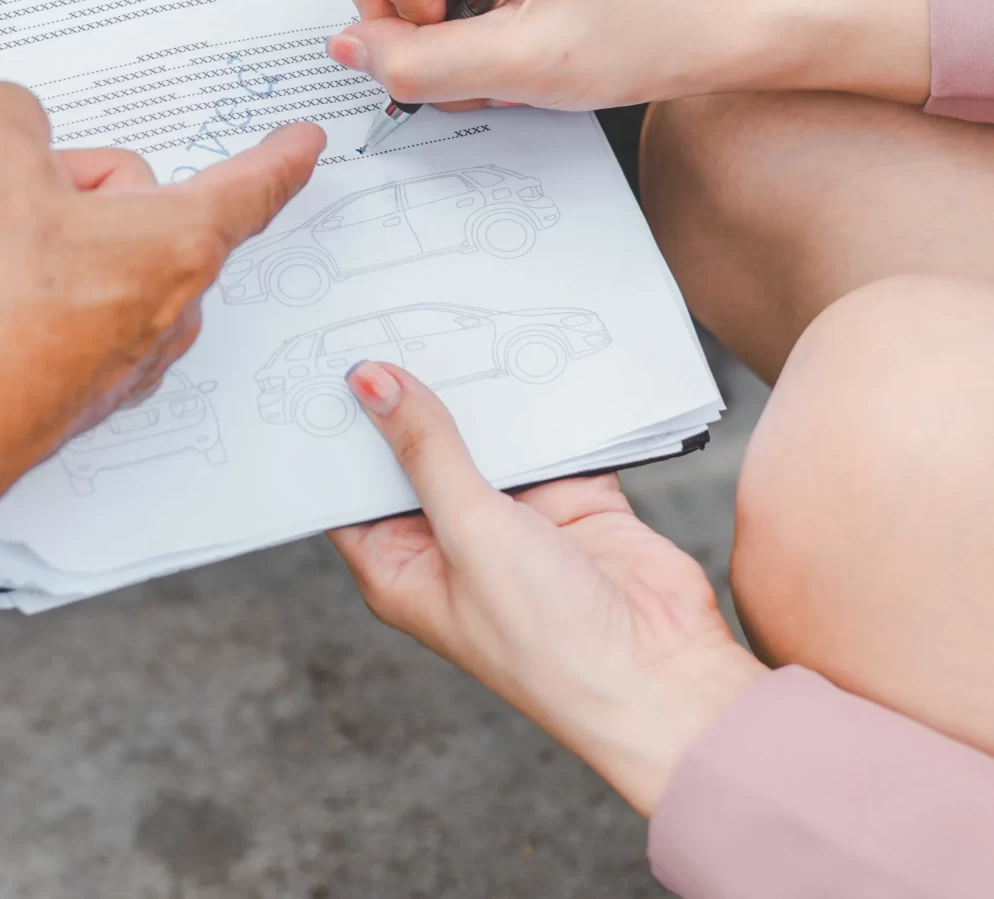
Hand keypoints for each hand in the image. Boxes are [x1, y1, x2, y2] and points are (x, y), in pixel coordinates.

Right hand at [0, 84, 323, 513]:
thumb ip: (13, 112)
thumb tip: (13, 120)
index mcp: (176, 242)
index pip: (253, 184)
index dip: (280, 154)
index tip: (305, 144)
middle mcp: (173, 302)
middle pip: (149, 208)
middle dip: (87, 190)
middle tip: (21, 202)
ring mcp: (136, 351)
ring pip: (115, 259)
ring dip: (65, 244)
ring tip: (0, 263)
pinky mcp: (96, 385)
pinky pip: (88, 310)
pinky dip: (49, 297)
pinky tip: (1, 303)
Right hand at [326, 0, 756, 111]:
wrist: (703, 24)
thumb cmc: (645, 30)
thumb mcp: (529, 64)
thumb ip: (424, 62)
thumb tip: (345, 49)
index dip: (411, 13)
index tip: (477, 34)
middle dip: (426, 29)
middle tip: (498, 51)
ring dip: (444, 37)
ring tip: (510, 46)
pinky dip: (458, 27)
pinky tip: (508, 34)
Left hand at [328, 361, 765, 814]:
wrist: (663, 678)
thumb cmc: (548, 641)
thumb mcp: (469, 532)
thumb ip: (427, 450)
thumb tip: (372, 383)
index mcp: (402, 567)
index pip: (350, 488)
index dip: (341, 429)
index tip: (330, 359)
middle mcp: (453, 543)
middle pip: (418, 452)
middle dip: (413, 395)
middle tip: (390, 316)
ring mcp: (515, 522)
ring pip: (486, 438)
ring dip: (480, 392)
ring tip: (454, 317)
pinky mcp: (573, 502)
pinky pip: (552, 437)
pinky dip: (546, 403)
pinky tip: (530, 349)